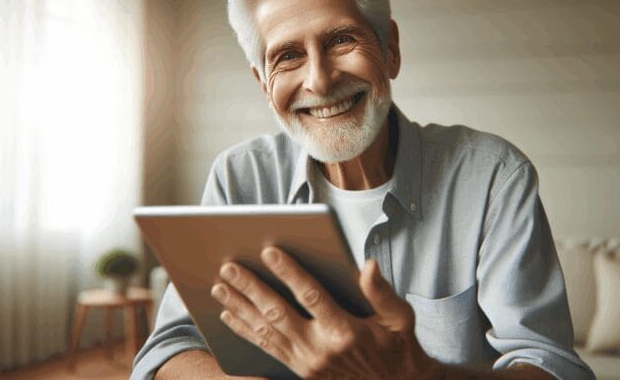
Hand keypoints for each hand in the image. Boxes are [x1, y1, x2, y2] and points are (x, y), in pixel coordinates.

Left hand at [210, 246, 436, 378]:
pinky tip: (229, 316)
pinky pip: (266, 348)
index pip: (311, 296)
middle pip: (278, 312)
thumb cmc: (397, 348)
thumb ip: (381, 292)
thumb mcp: (399, 319)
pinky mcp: (299, 371)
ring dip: (240, 307)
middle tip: (230, 267)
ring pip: (266, 331)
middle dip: (251, 288)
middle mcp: (321, 349)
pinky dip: (245, 330)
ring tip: (220, 287)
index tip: (270, 252)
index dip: (289, 273)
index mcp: (345, 331)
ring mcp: (306, 363)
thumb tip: (367, 265)